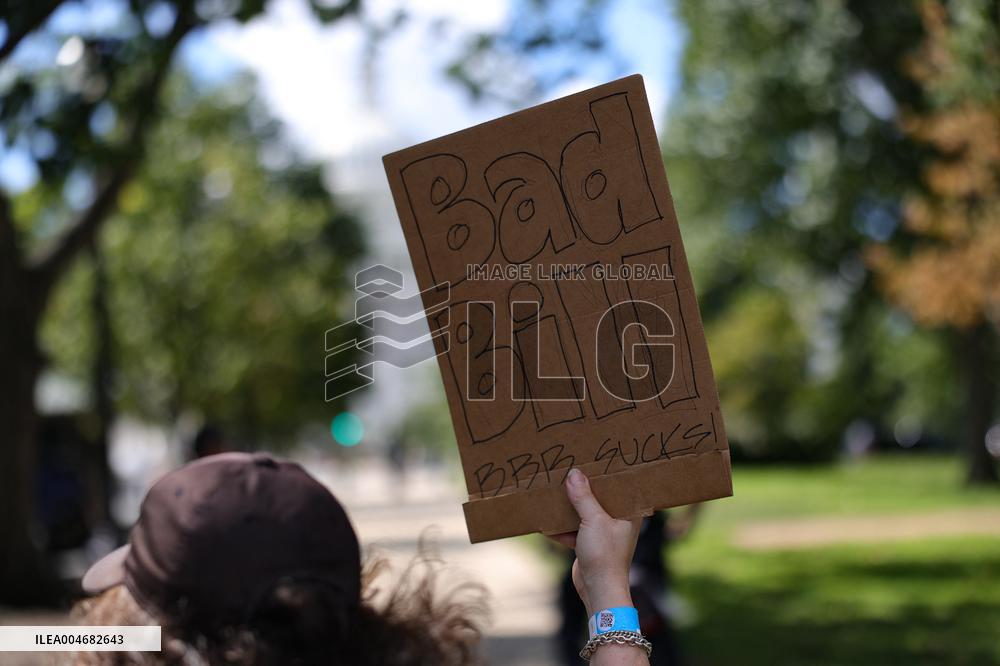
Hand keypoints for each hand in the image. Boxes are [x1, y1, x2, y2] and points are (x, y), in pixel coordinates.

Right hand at [548, 468, 640, 615]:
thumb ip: (583, 497)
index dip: (608, 474)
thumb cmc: (605, 555)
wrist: (598, 589)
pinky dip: (562, 528)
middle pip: (599, 499)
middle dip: (584, 489)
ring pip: (584, 514)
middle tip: (571, 471)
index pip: (619, 487)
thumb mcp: (593, 520)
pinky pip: (574, 530)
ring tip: (556, 493)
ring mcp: (603, 534)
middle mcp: (618, 521)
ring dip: (570, 508)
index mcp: (628, 513)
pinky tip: (547, 523)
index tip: (595, 460)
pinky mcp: (589, 545)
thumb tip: (574, 474)